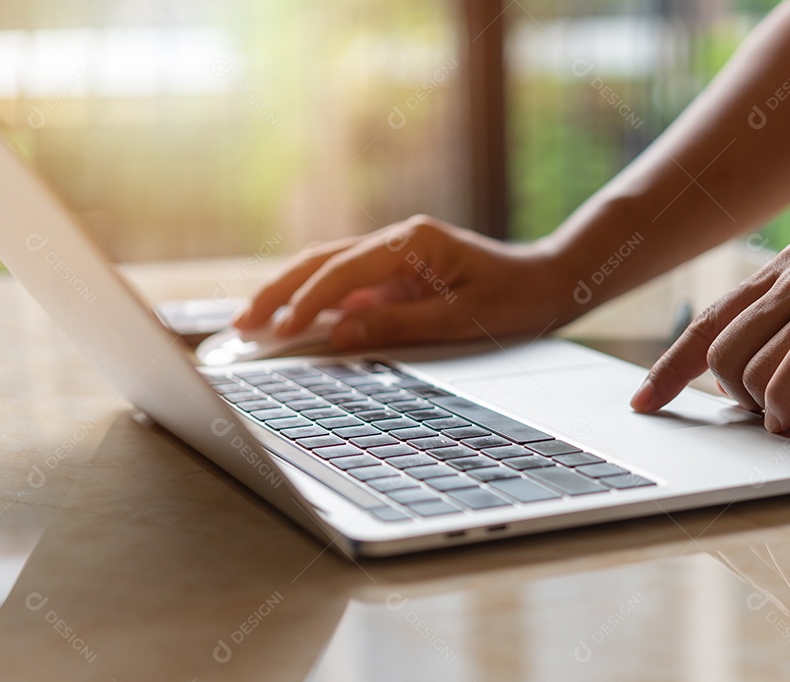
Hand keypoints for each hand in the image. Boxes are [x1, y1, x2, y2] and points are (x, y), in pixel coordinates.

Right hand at [234, 215, 572, 349]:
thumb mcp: (461, 319)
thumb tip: (339, 332)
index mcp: (412, 243)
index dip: (307, 302)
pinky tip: (294, 323)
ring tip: (254, 323)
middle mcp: (397, 241)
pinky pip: (347, 285)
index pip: (343, 271)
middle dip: (278, 292)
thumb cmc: (515, 298)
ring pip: (327, 269)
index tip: (280, 331)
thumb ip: (398, 324)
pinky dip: (317, 303)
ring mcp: (394, 255)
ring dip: (289, 294)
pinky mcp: (396, 273)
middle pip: (321, 261)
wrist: (548, 282)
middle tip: (242, 325)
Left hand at [630, 240, 789, 431]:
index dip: (670, 365)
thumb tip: (748, 385)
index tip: (645, 400)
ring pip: (749, 364)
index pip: (708, 319)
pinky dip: (788, 404)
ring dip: (766, 404)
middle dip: (731, 394)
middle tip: (771, 409)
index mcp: (789, 266)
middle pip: (718, 348)